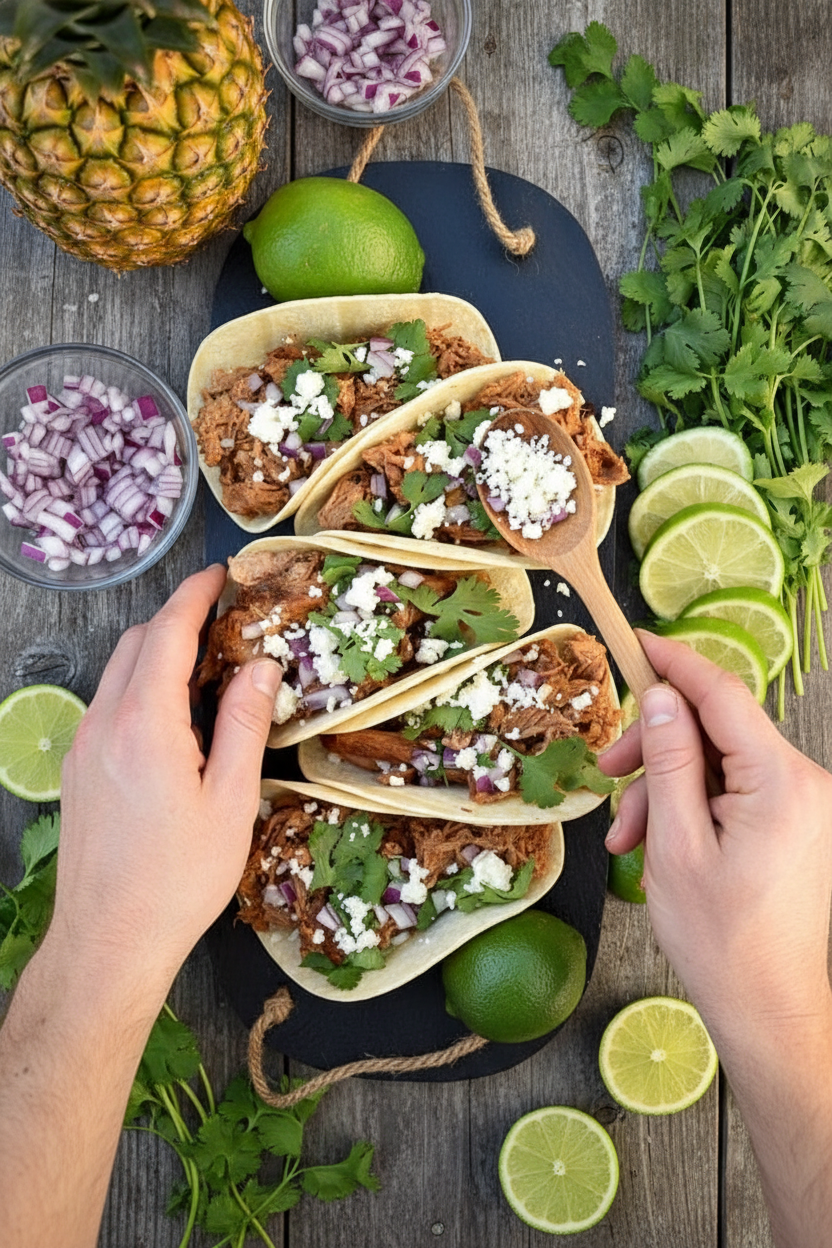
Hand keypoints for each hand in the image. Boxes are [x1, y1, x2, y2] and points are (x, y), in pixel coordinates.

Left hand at [52, 565, 281, 993]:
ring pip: (117, 673)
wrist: (108, 941)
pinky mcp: (77, 771)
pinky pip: (107, 705)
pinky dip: (140, 688)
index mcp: (144, 724)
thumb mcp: (230, 801)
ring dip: (156, 654)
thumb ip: (244, 724)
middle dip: (176, 620)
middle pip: (136, 644)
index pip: (166, 633)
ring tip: (206, 670)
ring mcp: (82, 747)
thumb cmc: (178, 879)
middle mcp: (103, 724)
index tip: (220, 575)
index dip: (194, 596)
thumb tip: (261, 667)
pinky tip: (174, 720)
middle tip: (225, 623)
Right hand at [600, 631, 831, 1048]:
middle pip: (716, 730)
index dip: (674, 662)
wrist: (772, 1014)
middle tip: (608, 774)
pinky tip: (659, 845)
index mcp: (781, 782)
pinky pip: (737, 793)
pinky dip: (694, 808)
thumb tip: (658, 696)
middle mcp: (805, 783)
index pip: (722, 694)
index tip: (634, 642)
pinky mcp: (798, 827)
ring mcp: (805, 806)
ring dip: (668, 788)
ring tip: (628, 837)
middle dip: (657, 747)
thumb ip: (669, 761)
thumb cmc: (723, 943)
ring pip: (720, 764)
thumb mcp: (675, 845)